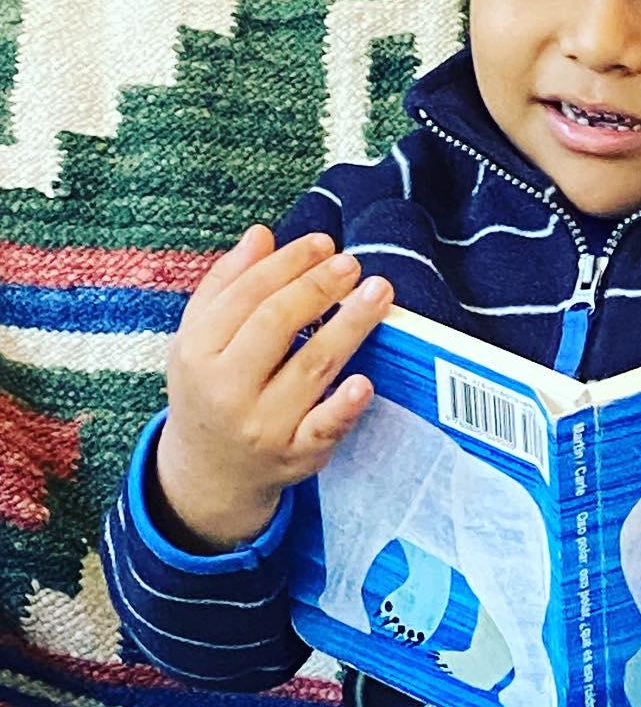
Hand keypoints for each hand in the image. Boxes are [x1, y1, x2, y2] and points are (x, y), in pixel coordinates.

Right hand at [156, 225, 392, 551]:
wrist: (209, 473)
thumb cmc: (211, 388)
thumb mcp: (200, 337)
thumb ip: (227, 284)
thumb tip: (262, 234)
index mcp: (197, 352)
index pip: (247, 295)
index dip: (289, 263)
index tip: (324, 242)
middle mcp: (226, 390)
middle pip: (277, 324)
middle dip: (319, 287)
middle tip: (352, 264)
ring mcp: (262, 426)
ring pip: (311, 366)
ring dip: (349, 325)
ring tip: (378, 292)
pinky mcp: (295, 455)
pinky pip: (324, 428)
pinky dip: (345, 406)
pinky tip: (366, 381)